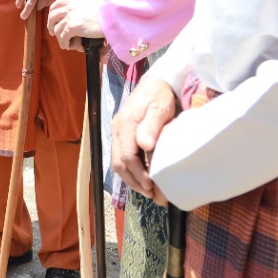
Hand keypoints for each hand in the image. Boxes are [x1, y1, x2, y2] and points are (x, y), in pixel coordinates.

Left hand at [14, 0, 56, 19]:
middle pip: (29, 5)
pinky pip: (47, 4)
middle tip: (23, 17)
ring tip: (38, 0)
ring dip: (37, 5)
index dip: (18, 2)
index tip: (18, 6)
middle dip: (25, 12)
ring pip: (39, 6)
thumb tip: (24, 2)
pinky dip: (45, 3)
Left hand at [47, 0, 104, 48]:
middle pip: (52, 17)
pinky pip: (63, 37)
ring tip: (64, 43)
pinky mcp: (72, 27)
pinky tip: (68, 46)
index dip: (52, 13)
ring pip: (57, 29)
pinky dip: (64, 43)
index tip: (53, 20)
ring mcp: (70, 17)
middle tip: (53, 32)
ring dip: (59, 38)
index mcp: (72, 0)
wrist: (111, 17)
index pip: (55, 5)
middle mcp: (68, 7)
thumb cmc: (104, 9)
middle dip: (51, 26)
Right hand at [111, 76, 179, 204]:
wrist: (155, 83)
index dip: (138, 173)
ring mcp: (117, 132)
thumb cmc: (159, 96)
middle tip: (151, 194)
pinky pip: (121, 156)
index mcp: (126, 124)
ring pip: (117, 162)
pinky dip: (131, 171)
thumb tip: (144, 145)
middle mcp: (117, 129)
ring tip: (148, 191)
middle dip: (134, 181)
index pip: (126, 156)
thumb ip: (151, 126)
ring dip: (131, 179)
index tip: (152, 185)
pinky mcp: (121, 134)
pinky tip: (142, 178)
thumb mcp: (160, 108)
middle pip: (118, 162)